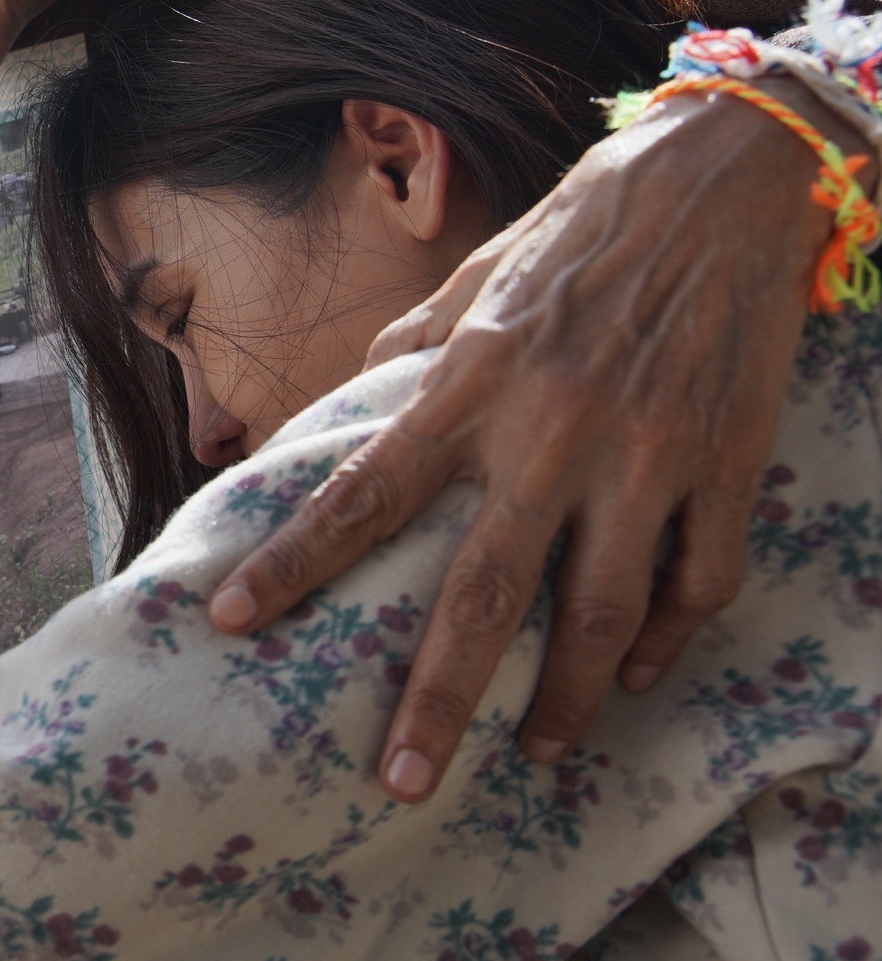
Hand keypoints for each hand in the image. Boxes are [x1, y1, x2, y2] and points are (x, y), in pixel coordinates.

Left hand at [208, 88, 826, 802]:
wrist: (727, 180)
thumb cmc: (583, 226)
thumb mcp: (476, 277)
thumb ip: (415, 352)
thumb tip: (354, 404)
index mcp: (473, 384)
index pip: (362, 493)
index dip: (293, 565)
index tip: (233, 621)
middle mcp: (554, 432)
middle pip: (482, 594)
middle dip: (437, 698)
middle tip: (401, 781)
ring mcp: (648, 457)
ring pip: (602, 617)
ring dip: (565, 699)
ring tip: (536, 751)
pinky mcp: (727, 465)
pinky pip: (697, 582)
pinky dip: (666, 641)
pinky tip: (632, 675)